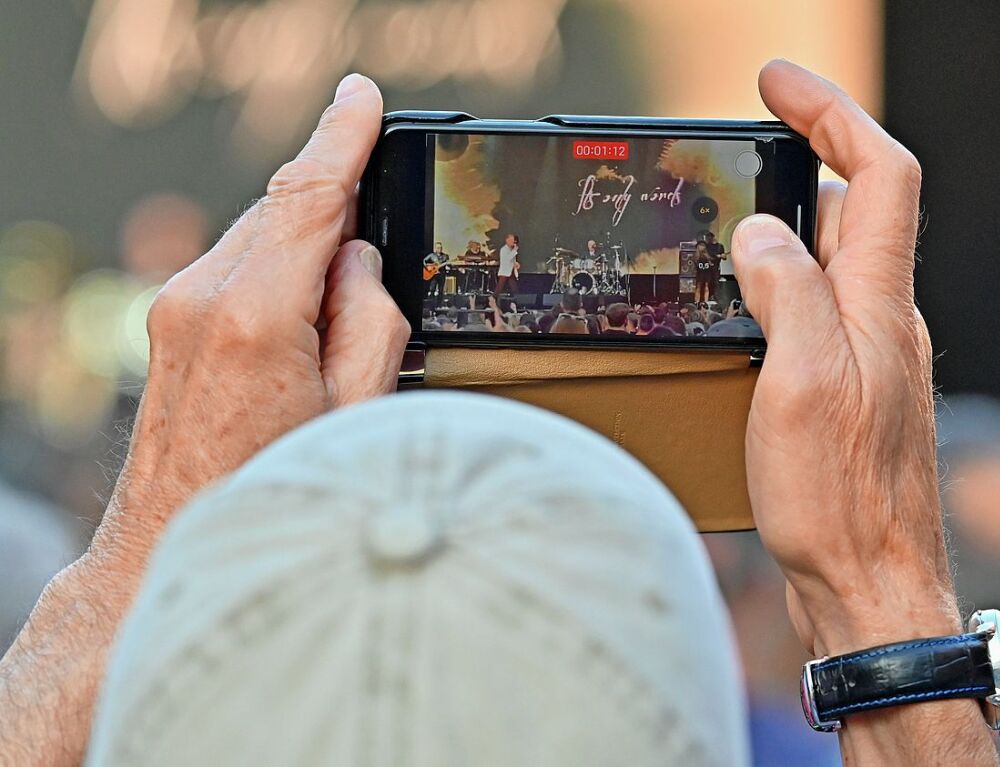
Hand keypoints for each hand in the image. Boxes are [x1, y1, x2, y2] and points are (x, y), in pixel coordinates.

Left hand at [96, 72, 409, 575]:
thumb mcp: (356, 411)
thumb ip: (370, 318)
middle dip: (337, 217)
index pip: (310, 195)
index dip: (343, 137)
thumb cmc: (271, 490)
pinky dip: (277, 275)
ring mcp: (176, 306)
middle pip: (286, 210)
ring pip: (262, 237)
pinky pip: (238, 266)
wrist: (174, 542)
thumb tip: (358, 262)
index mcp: (258, 315)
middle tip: (372, 279)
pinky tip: (296, 339)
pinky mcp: (168, 319)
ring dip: (308, 255)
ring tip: (327, 343)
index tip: (362, 98)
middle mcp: (204, 296)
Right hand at [732, 61, 955, 654]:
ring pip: (835, 261)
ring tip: (731, 215)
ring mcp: (868, 357)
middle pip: (861, 208)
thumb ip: (787, 292)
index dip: (832, 112)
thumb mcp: (800, 381)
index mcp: (879, 305)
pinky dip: (781, 286)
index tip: (775, 82)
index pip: (879, 175)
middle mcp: (883, 322)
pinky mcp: (846, 391)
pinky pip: (816, 311)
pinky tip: (744, 306)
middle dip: (810, 154)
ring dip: (790, 222)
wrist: (868, 584)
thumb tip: (763, 232)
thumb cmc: (839, 498)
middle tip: (750, 137)